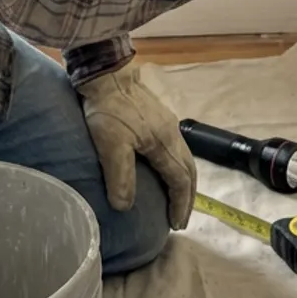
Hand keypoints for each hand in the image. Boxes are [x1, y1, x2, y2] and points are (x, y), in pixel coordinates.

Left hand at [78, 62, 196, 228]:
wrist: (107, 73)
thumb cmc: (109, 110)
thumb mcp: (111, 146)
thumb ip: (120, 177)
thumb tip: (125, 207)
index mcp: (165, 143)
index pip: (180, 180)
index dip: (180, 204)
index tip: (176, 224)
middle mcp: (172, 134)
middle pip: (189, 170)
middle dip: (187, 196)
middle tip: (180, 217)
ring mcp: (167, 124)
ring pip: (183, 159)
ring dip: (183, 182)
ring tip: (175, 198)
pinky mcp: (158, 118)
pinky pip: (175, 150)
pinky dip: (175, 167)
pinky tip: (162, 170)